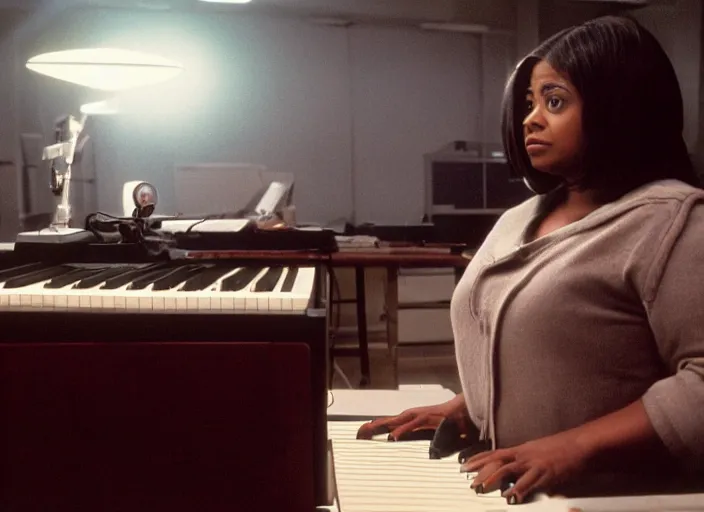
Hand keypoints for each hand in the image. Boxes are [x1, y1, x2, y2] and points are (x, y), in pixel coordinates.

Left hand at [356, 394, 466, 440]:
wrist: (462, 409)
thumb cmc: (447, 420)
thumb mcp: (431, 432)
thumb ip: (424, 438)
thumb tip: (422, 450)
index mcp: (411, 419)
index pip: (390, 422)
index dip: (375, 427)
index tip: (362, 433)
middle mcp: (411, 415)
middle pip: (387, 420)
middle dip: (372, 426)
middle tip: (358, 433)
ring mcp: (418, 415)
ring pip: (395, 421)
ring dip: (381, 426)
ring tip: (368, 432)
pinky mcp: (426, 417)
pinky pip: (411, 425)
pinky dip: (401, 430)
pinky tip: (393, 436)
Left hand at [460, 430, 593, 503]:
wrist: (579, 444)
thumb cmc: (560, 447)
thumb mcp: (537, 450)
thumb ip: (524, 459)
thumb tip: (513, 467)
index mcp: (521, 449)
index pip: (494, 453)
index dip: (478, 459)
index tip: (465, 464)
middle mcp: (524, 455)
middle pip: (497, 461)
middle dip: (480, 470)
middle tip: (467, 478)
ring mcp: (534, 464)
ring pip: (509, 470)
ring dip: (494, 479)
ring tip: (482, 487)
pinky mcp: (546, 473)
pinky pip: (529, 482)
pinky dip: (519, 489)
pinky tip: (510, 496)